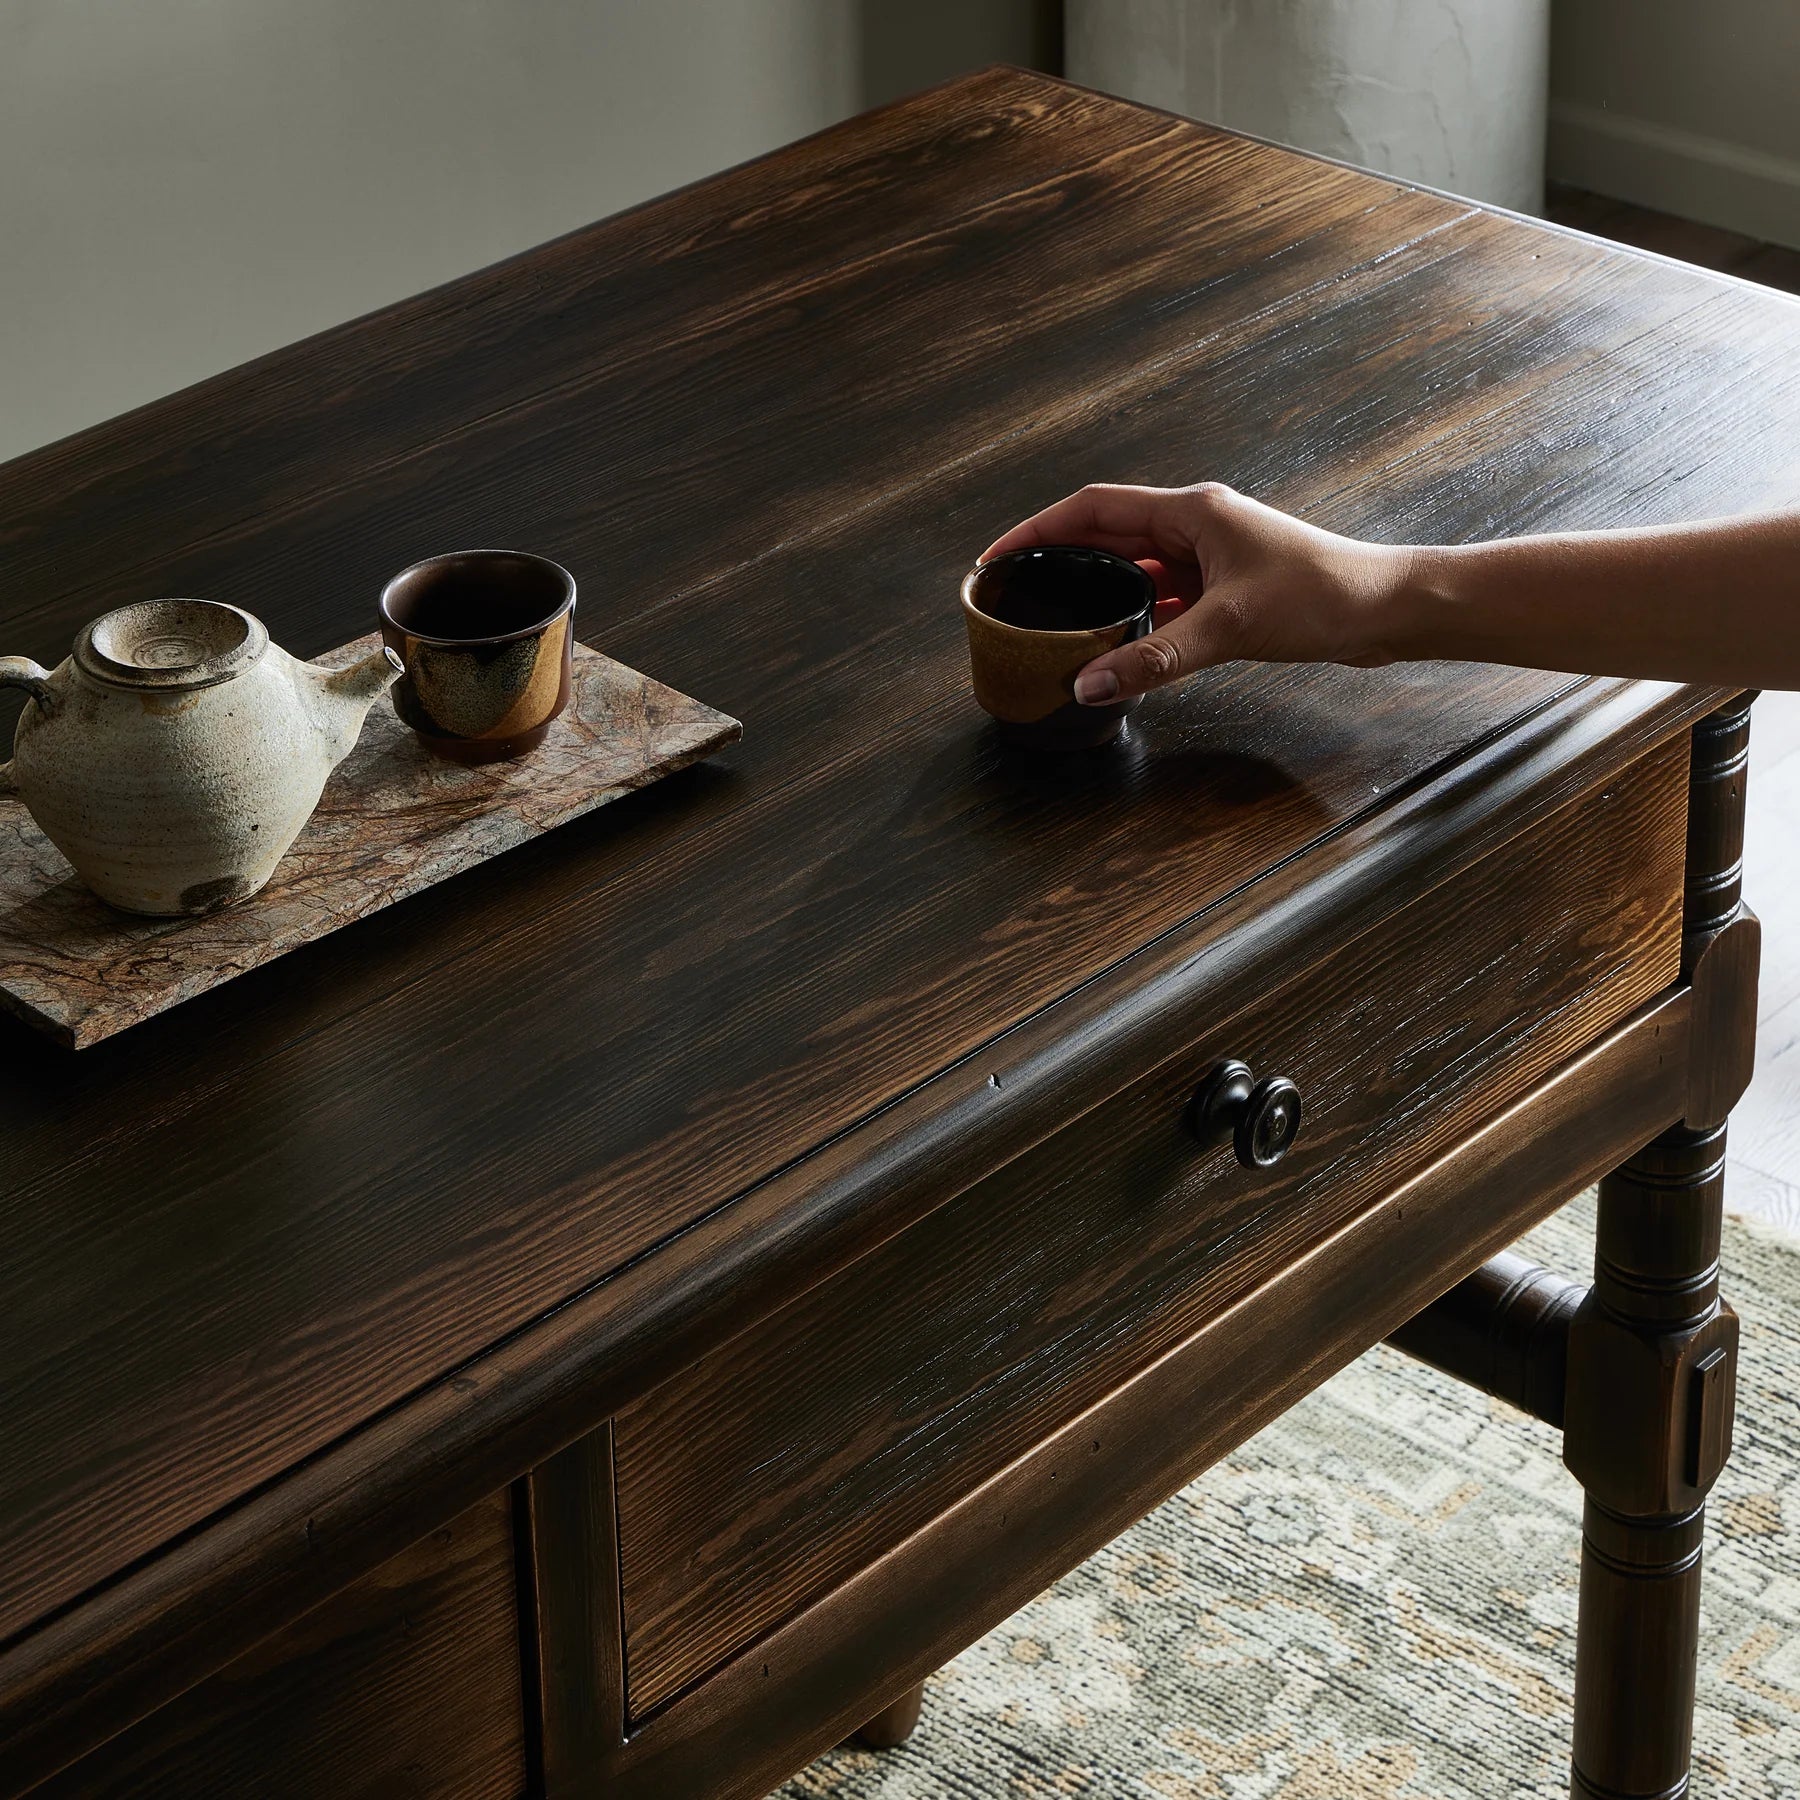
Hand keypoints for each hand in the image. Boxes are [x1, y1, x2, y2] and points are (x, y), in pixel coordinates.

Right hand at [980, 482, 1417, 703]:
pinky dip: (1134, 617)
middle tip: (1014, 593)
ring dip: (1096, 592)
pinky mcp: (1226, 590)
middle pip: (1107, 536)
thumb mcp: (1228, 628)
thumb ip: (1153, 658)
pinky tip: (1115, 644)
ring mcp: (1211, 558)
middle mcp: (1196, 527)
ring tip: (1053, 622)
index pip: (1094, 509)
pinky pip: (1163, 598)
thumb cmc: (1324, 597)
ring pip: (1135, 571)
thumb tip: (1088, 684)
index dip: (1038, 530)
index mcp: (1191, 513)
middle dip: (1058, 561)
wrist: (1389, 610)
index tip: (998, 557)